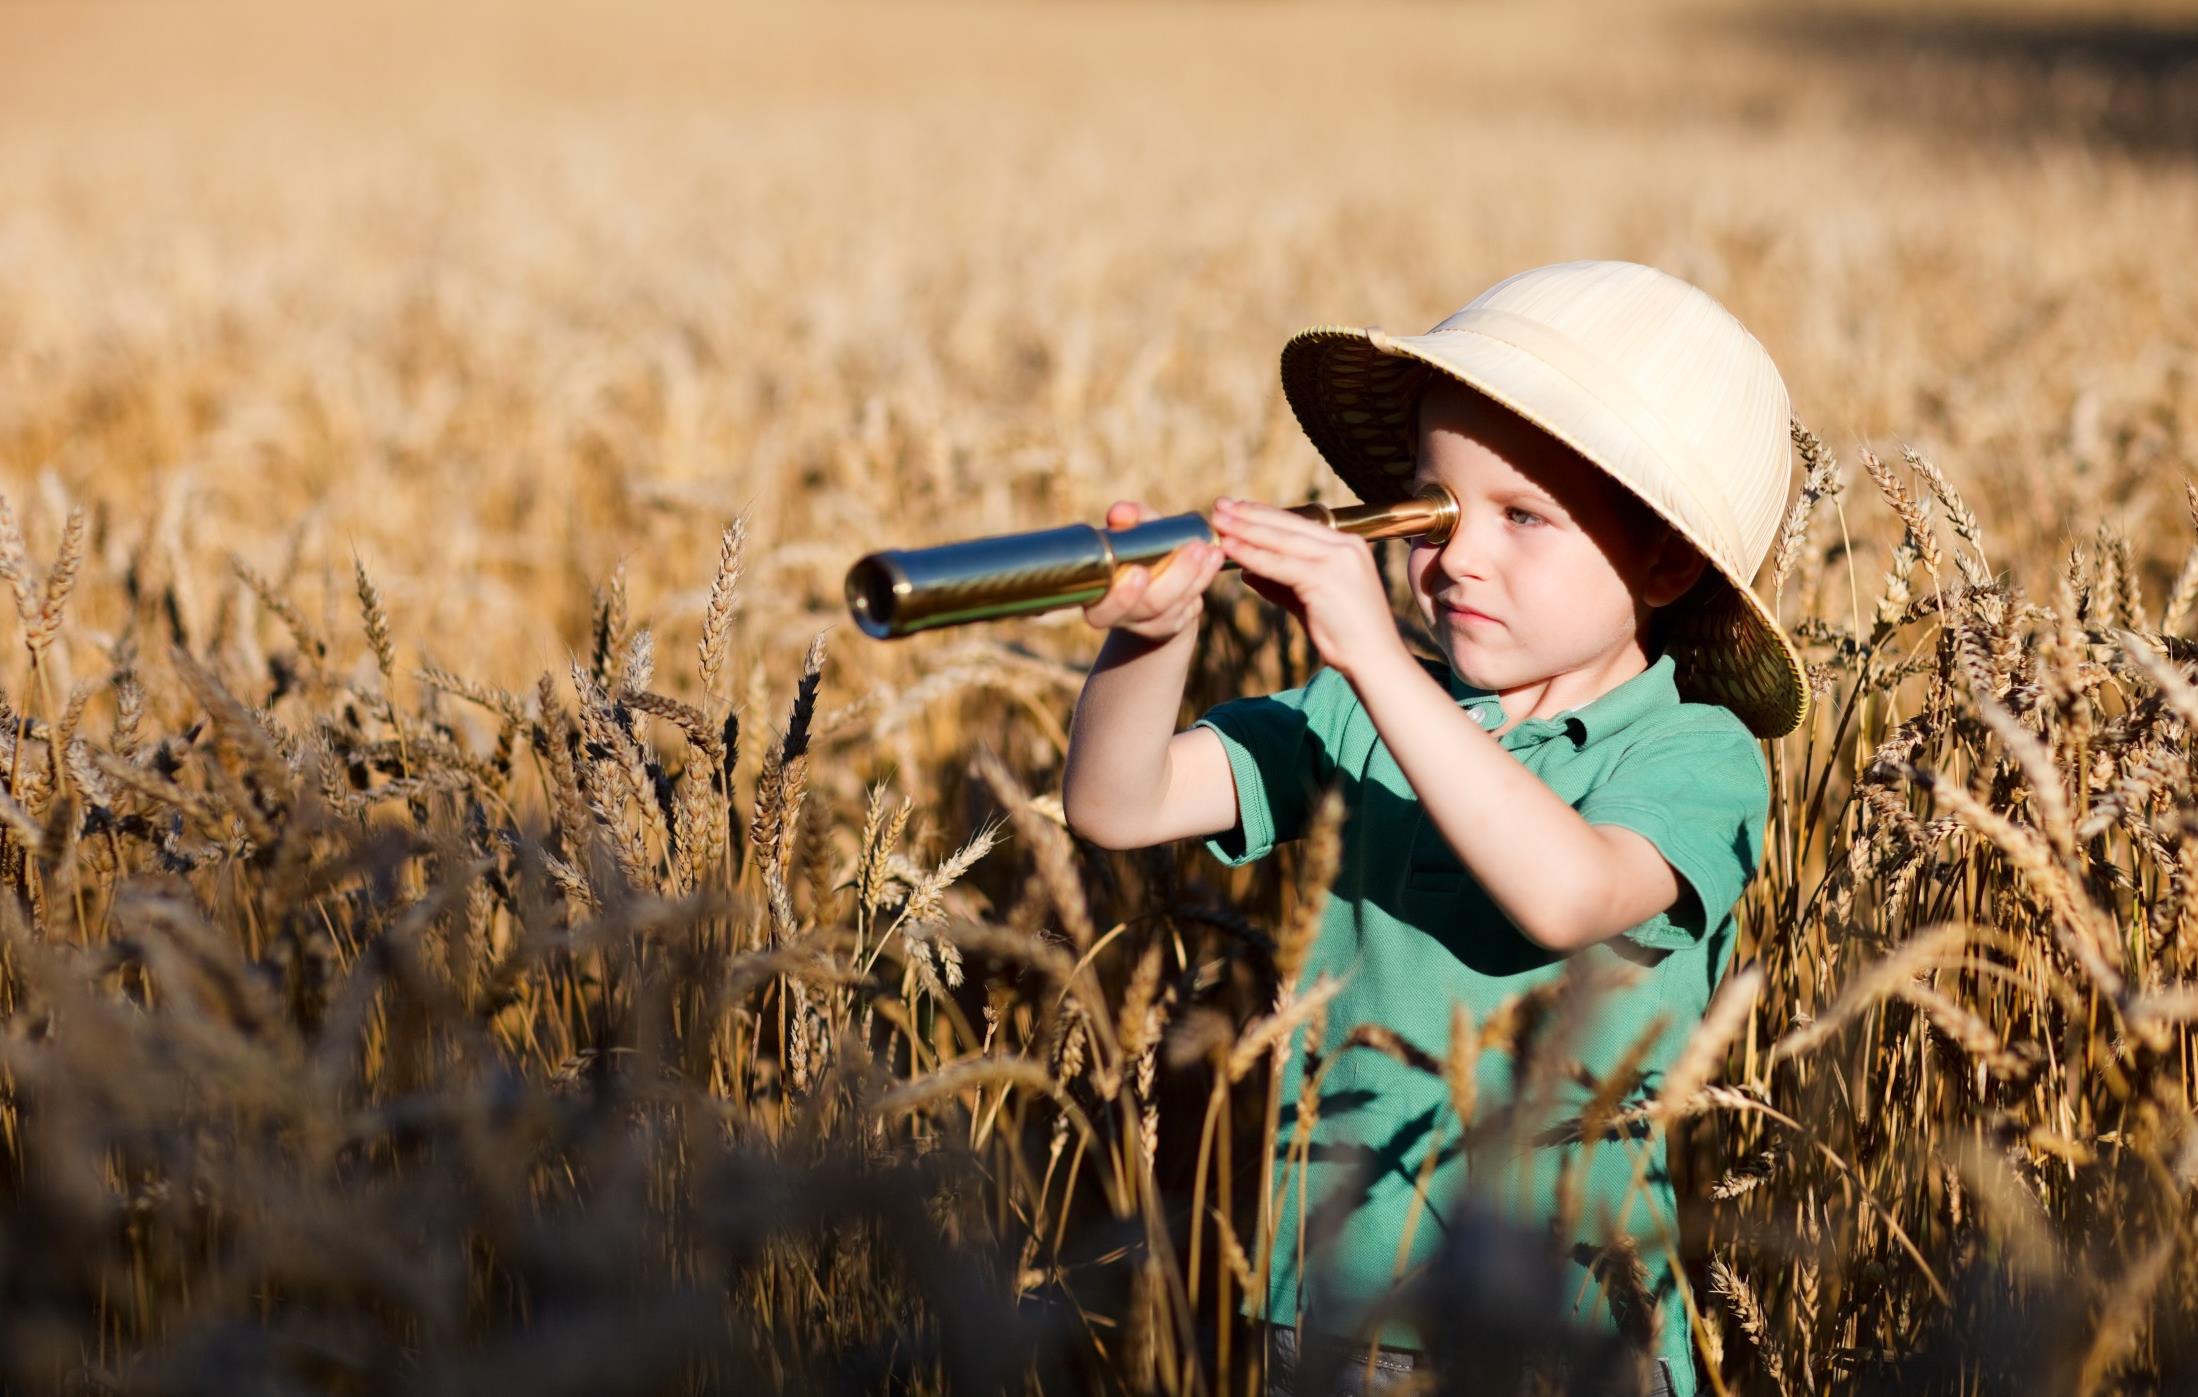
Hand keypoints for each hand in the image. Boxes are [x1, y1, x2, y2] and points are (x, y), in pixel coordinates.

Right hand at [1081, 500, 1226, 641]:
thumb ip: (1126, 521)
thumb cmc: (1131, 553)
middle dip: (1175, 576)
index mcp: (1097, 599)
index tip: (1140, 573)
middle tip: (1195, 548)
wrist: (1144, 586)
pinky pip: (1190, 604)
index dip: (1122, 596)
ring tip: (1210, 548)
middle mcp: (1121, 618)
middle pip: (1150, 605)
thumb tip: (1120, 511)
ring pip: (1175, 605)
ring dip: (1195, 574)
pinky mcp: (1174, 625)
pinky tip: (1214, 557)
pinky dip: (1203, 578)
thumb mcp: (1128, 535)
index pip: (1104, 609)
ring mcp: (1150, 625)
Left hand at [1210, 496, 1406, 679]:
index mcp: (1347, 545)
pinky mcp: (1326, 578)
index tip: (1235, 507)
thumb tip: (1247, 572)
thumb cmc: (1345, 635)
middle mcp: (1345, 545)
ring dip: (1246, 529)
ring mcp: (1337, 559)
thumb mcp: (1310, 601)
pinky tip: (1231, 549)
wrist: (1375, 659)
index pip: (1299, 523)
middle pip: (1288, 524)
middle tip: (1218, 506)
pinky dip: (1252, 555)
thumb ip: (1281, 584)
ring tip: (1218, 522)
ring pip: (1282, 540)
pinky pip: (1280, 564)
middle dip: (1250, 514)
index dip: (1264, 514)